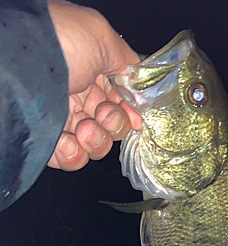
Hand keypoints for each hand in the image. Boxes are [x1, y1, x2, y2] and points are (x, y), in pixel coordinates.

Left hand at [47, 0, 141, 170]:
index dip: (128, 114)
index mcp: (91, 75)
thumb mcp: (101, 37)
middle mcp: (77, 98)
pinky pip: (68, 158)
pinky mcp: (46, 140)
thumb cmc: (58, 41)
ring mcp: (61, 120)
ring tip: (83, 131)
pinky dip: (72, 155)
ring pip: (93, 147)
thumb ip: (127, 62)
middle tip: (102, 117)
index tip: (135, 118)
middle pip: (110, 128)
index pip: (119, 103)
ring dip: (95, 143)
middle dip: (113, 127)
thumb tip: (140, 84)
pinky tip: (66, 143)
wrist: (18, 61)